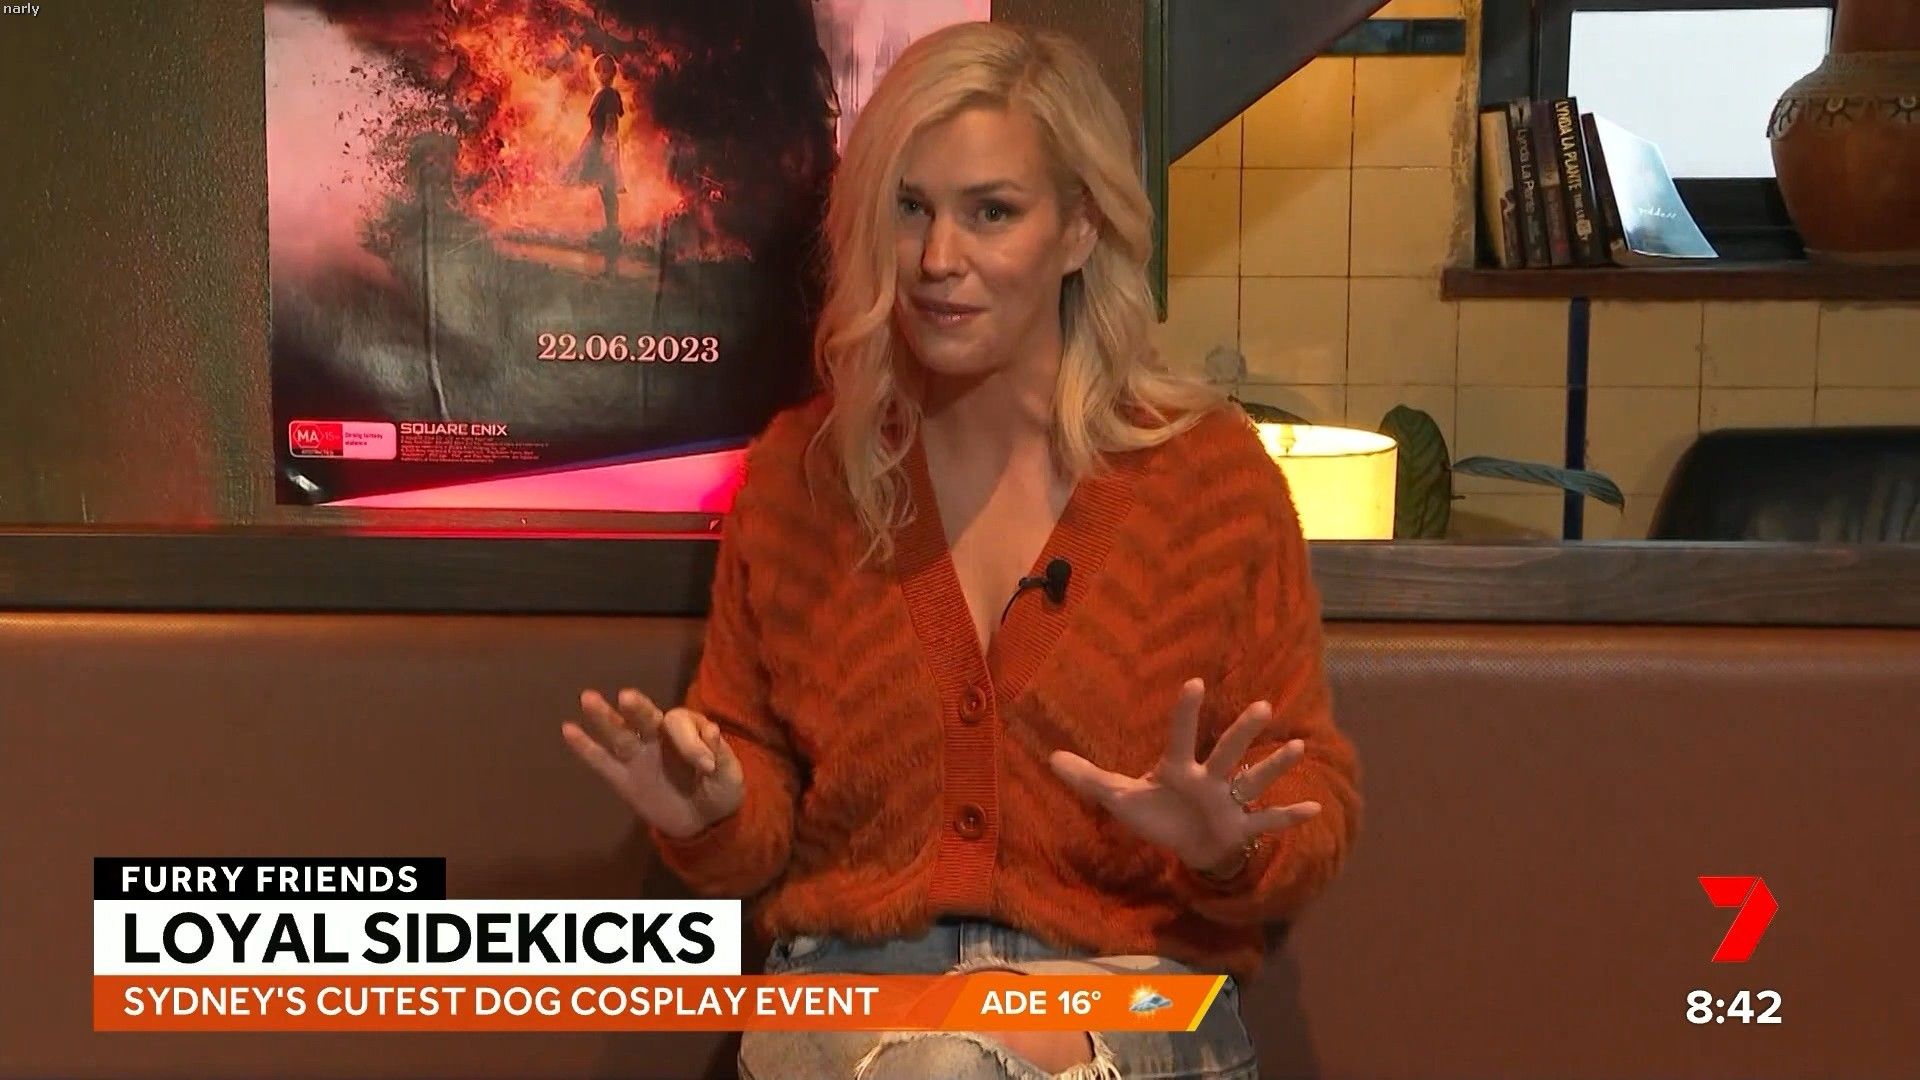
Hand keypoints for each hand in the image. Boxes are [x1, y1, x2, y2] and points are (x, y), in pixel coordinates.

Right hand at [562, 689, 744, 839]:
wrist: (704, 823)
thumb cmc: (720, 792)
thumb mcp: (731, 777)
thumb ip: (722, 755)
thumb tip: (712, 730)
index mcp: (687, 730)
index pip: (680, 724)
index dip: (692, 742)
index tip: (706, 767)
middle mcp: (658, 737)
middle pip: (645, 717)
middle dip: (638, 708)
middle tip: (627, 697)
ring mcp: (638, 756)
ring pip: (618, 733)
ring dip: (603, 717)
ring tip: (588, 698)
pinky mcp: (623, 779)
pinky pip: (601, 761)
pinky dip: (585, 747)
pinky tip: (568, 729)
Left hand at [1048, 677, 1321, 875]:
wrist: (1189, 846)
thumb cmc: (1157, 814)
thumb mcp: (1121, 798)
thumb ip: (1089, 779)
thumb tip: (1050, 759)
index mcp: (1178, 768)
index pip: (1181, 735)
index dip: (1186, 712)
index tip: (1194, 683)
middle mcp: (1209, 779)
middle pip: (1226, 752)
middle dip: (1242, 732)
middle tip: (1261, 706)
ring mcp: (1228, 802)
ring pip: (1253, 779)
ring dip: (1275, 766)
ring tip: (1296, 746)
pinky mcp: (1241, 827)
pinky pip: (1268, 821)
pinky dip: (1290, 817)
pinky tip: (1313, 807)